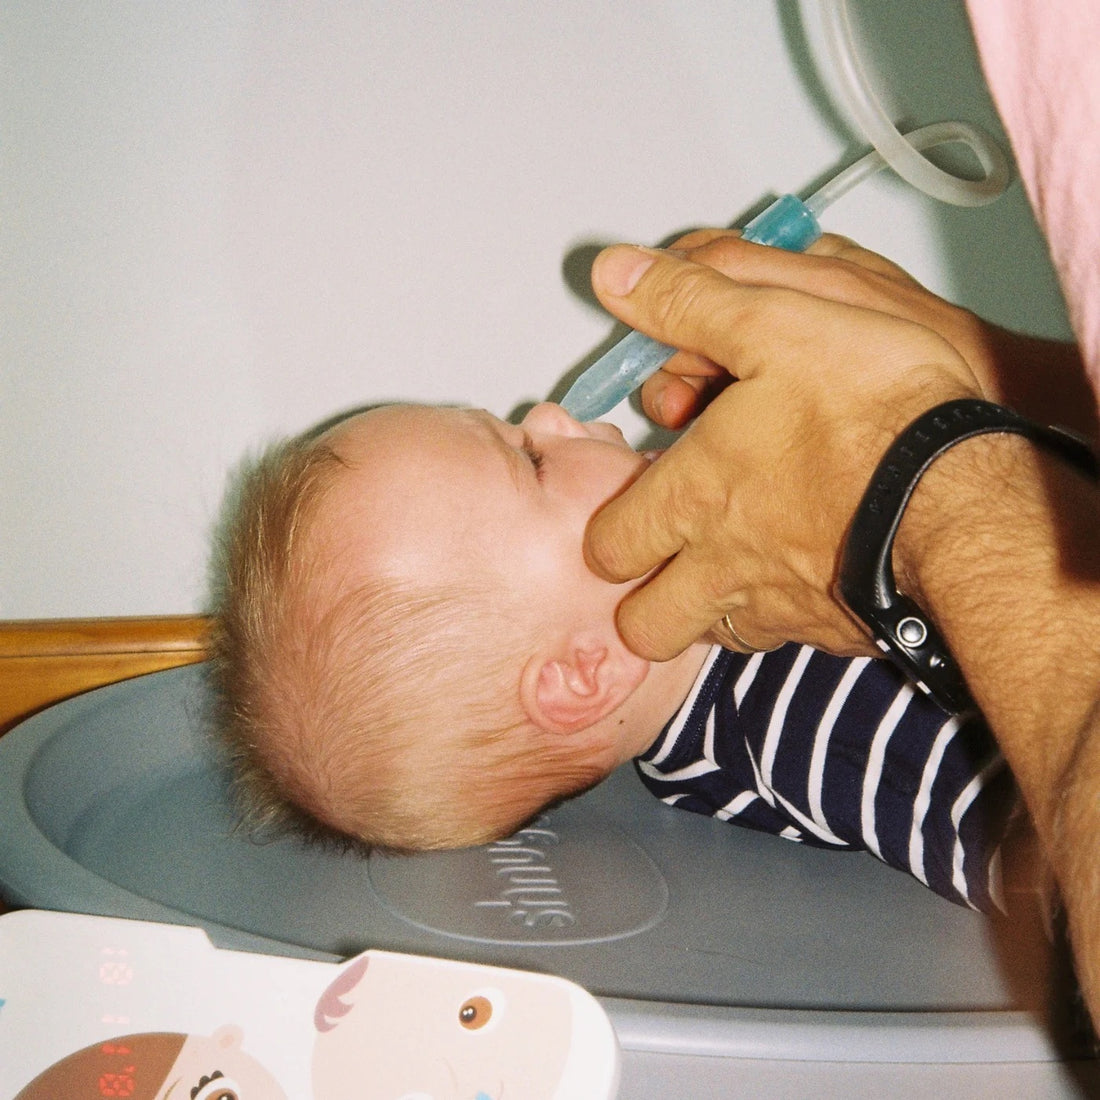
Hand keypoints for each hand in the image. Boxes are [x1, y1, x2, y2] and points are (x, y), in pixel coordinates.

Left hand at [583, 232, 983, 659]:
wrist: (967, 493)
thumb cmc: (875, 410)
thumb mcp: (773, 323)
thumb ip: (686, 304)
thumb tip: (613, 277)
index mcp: (693, 497)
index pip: (608, 545)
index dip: (610, 528)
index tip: (632, 505)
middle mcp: (723, 566)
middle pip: (644, 622)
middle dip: (643, 596)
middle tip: (666, 557)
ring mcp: (777, 609)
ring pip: (710, 636)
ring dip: (707, 611)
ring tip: (728, 571)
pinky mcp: (831, 631)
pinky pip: (782, 641)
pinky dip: (778, 618)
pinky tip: (802, 579)